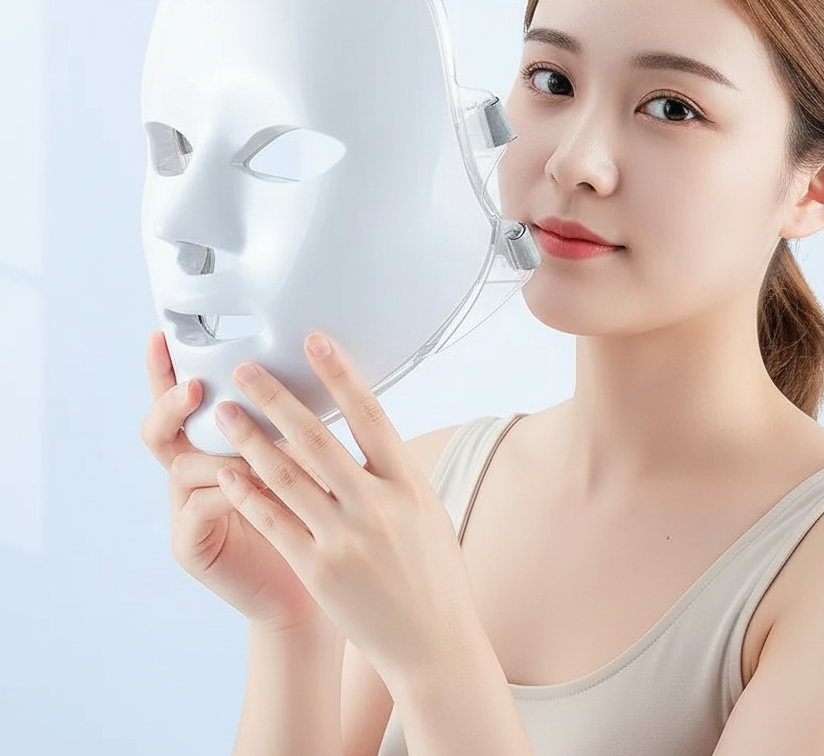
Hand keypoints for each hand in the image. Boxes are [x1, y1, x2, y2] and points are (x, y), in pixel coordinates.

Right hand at [140, 331, 329, 633]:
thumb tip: (324, 365)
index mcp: (217, 447)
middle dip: (170, 401)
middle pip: (161, 428)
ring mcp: (185, 509)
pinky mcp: (189, 545)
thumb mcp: (308, 463)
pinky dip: (228, 491)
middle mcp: (194, 473)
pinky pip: (197, 509)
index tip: (161, 335)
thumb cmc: (316, 520)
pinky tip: (255, 485)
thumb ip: (298, 424)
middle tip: (194, 387)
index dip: (167, 370)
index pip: (184, 401)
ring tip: (255, 443)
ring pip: (184, 466)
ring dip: (222, 450)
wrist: (313, 589)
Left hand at [212, 332, 480, 687]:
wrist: (433, 645)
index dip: (341, 374)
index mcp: (409, 485)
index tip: (315, 342)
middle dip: (278, 400)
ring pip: (287, 478)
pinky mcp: (319, 570)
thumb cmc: (434, 576)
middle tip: (246, 370)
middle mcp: (377, 507)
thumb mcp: (427, 513)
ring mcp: (346, 539)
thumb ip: (395, 475)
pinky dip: (249, 494)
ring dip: (251, 440)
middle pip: (319, 440)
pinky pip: (276, 522)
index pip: (371, 416)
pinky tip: (228, 472)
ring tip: (225, 413)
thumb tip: (372, 436)